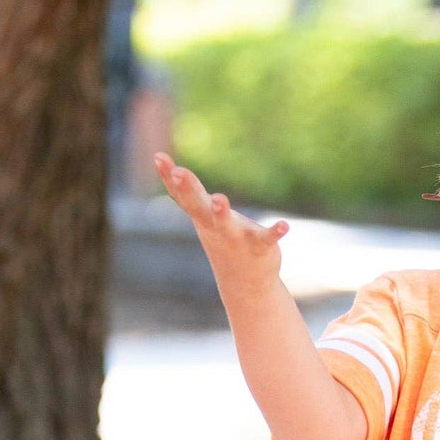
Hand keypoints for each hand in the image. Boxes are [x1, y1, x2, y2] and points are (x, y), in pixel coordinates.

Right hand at [154, 152, 288, 297]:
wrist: (244, 282)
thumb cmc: (221, 238)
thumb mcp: (201, 213)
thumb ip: (186, 191)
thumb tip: (156, 156)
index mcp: (202, 216)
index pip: (181, 194)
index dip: (168, 176)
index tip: (158, 156)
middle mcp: (215, 226)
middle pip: (199, 206)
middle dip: (189, 189)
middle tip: (180, 172)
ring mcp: (236, 237)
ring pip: (226, 225)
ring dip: (221, 212)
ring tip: (219, 198)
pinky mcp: (259, 247)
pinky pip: (266, 239)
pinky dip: (275, 232)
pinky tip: (284, 225)